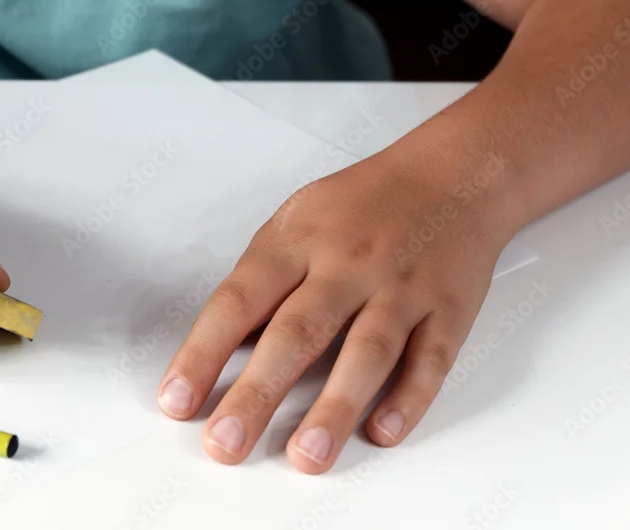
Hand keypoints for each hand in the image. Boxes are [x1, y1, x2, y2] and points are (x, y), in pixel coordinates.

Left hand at [158, 149, 517, 472]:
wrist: (452, 174)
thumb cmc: (365, 202)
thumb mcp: (297, 220)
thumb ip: (262, 279)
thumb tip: (225, 346)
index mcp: (298, 241)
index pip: (239, 300)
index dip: (203, 352)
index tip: (177, 399)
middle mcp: (347, 264)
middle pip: (297, 332)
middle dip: (257, 393)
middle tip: (226, 443)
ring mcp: (401, 286)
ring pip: (366, 350)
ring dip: (335, 407)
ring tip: (306, 455)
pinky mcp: (448, 308)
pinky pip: (430, 358)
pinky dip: (409, 397)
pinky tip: (384, 431)